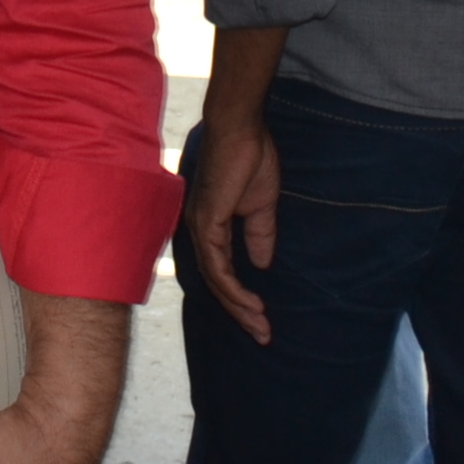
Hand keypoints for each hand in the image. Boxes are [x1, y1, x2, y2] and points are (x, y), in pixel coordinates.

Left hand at [186, 104, 283, 342]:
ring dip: (239, 306)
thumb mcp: (261, 206)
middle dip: (240, 312)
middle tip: (263, 335)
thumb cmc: (251, 159)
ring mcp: (200, 228)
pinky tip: (251, 303)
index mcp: (212, 226)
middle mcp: (200, 231)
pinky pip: (217, 266)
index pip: (222, 272)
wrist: (242, 129)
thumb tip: (262, 264)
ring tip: (261, 326)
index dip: (240, 297)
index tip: (261, 317)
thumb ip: (260, 235)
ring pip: (216, 281)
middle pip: (216, 284)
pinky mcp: (206, 222)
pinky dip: (233, 288)